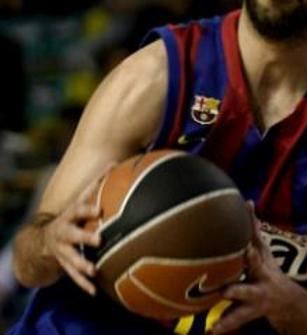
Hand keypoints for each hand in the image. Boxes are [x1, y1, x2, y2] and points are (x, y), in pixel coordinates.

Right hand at [43, 179, 101, 294]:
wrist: (41, 240)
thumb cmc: (73, 216)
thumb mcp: (81, 200)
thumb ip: (98, 183)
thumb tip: (118, 161)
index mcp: (71, 215)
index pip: (78, 208)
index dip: (87, 208)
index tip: (99, 209)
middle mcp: (64, 231)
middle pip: (72, 233)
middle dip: (83, 236)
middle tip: (99, 239)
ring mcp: (61, 249)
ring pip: (71, 257)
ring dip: (82, 264)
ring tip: (94, 270)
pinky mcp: (63, 264)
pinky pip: (73, 276)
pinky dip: (83, 284)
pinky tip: (94, 292)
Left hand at [212, 203, 302, 333]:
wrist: (289, 304)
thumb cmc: (268, 273)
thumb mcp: (265, 252)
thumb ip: (253, 231)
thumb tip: (247, 202)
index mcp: (262, 260)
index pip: (256, 238)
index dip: (252, 226)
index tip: (246, 211)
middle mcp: (262, 275)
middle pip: (256, 264)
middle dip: (251, 258)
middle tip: (244, 250)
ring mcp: (257, 294)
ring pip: (245, 293)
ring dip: (234, 291)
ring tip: (223, 292)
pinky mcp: (249, 312)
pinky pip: (235, 319)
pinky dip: (224, 324)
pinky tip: (212, 329)